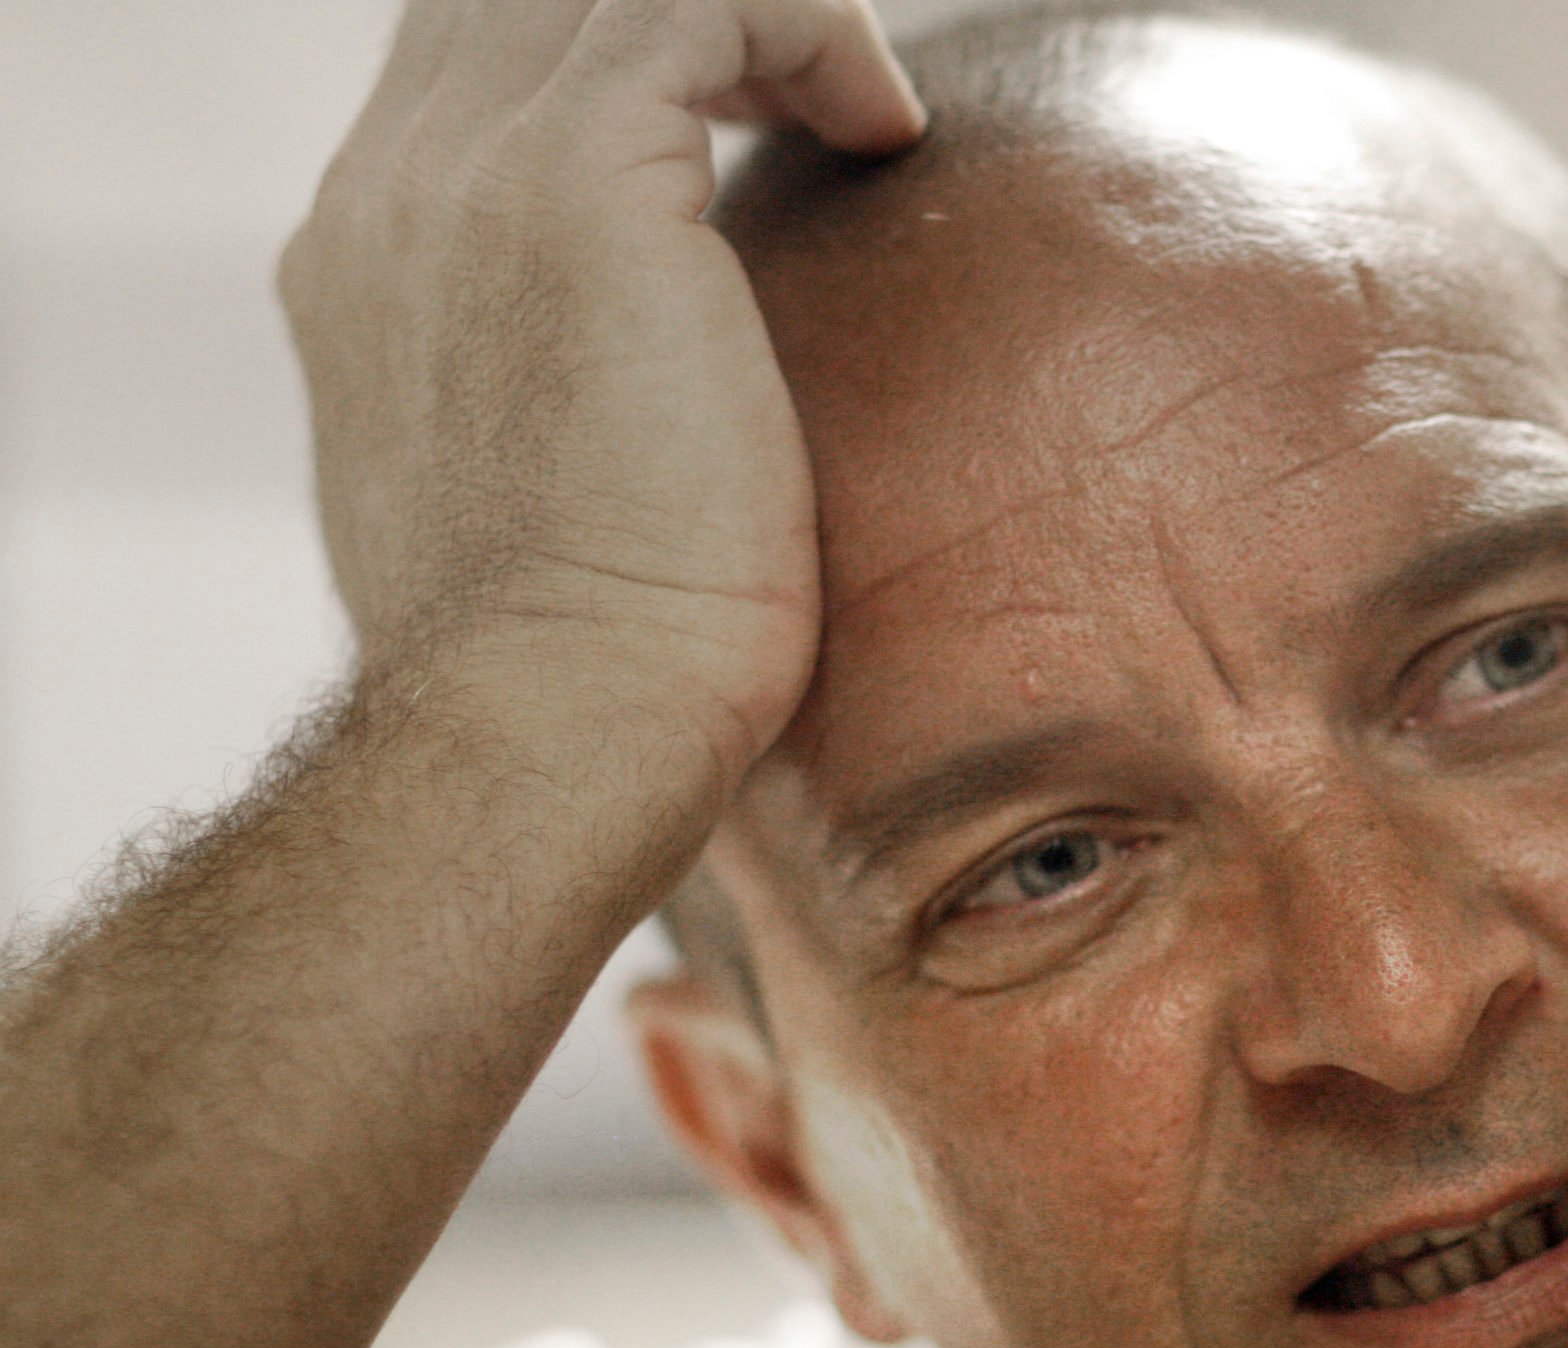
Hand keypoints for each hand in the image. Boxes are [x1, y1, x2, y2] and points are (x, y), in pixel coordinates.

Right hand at [279, 0, 923, 774]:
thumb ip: (551, 414)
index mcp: (364, 271)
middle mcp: (387, 197)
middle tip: (807, 84)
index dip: (612, 63)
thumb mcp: (533, 519)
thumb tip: (646, 428)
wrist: (556, 735)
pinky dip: (804, 25)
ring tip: (857, 105)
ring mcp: (461, 176)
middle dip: (677, 18)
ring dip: (752, 19)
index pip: (466, 74)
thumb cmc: (579, 684)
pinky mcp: (573, 183)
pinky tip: (881, 127)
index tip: (751, 123)